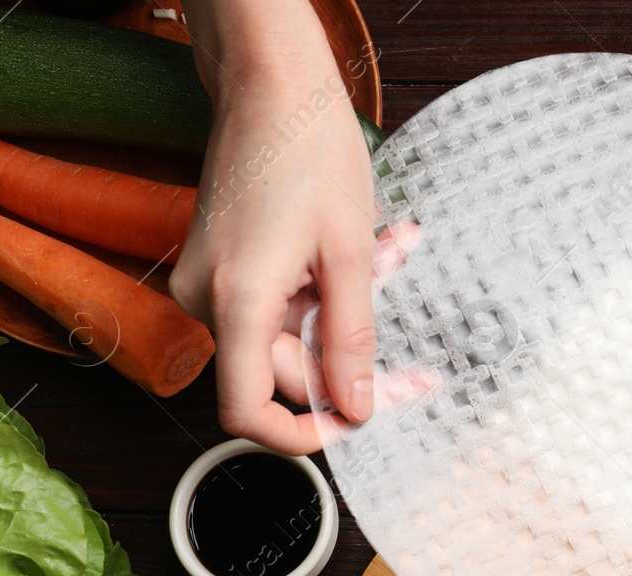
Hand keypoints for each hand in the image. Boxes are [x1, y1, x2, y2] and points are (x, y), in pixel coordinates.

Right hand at [171, 6, 375, 454]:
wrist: (271, 83)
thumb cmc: (309, 151)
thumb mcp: (351, 254)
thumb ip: (352, 341)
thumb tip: (357, 408)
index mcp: (235, 301)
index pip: (249, 411)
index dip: (301, 436)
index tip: (353, 427)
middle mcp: (209, 300)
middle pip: (287, 374)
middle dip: (359, 366)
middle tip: (422, 368)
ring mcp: (213, 284)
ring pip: (295, 335)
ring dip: (354, 314)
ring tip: (396, 253)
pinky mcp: (226, 268)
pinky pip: (285, 304)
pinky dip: (333, 289)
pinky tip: (377, 248)